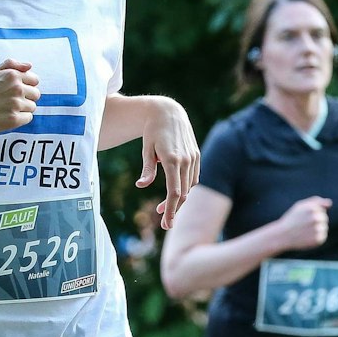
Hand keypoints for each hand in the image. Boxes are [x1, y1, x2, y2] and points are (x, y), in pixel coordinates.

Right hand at [0, 59, 39, 135]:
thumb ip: (11, 66)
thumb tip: (29, 66)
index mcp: (12, 75)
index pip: (34, 80)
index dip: (26, 86)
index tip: (15, 91)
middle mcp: (16, 88)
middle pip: (36, 94)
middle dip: (26, 98)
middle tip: (10, 102)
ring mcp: (16, 104)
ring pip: (32, 107)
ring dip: (22, 109)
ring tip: (6, 109)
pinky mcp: (14, 119)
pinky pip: (28, 118)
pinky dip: (20, 119)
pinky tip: (7, 116)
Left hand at [137, 97, 198, 229]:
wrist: (168, 112)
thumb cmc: (152, 131)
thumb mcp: (146, 149)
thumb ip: (147, 169)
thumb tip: (141, 185)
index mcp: (172, 160)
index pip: (174, 192)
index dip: (171, 210)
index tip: (166, 224)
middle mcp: (186, 160)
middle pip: (182, 193)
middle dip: (173, 210)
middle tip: (164, 223)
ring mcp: (193, 158)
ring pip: (189, 187)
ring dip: (179, 200)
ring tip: (163, 207)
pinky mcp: (196, 155)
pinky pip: (193, 178)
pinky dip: (185, 188)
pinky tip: (175, 192)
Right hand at [273, 196, 330, 250]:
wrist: (283, 235)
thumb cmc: (292, 219)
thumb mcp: (301, 206)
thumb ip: (316, 201)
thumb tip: (329, 203)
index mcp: (313, 208)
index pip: (322, 210)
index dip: (313, 214)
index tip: (303, 218)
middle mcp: (316, 218)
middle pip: (324, 219)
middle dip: (316, 221)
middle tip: (303, 225)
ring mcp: (318, 229)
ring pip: (324, 227)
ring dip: (316, 229)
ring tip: (304, 231)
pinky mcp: (319, 239)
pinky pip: (322, 236)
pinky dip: (316, 237)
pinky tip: (306, 237)